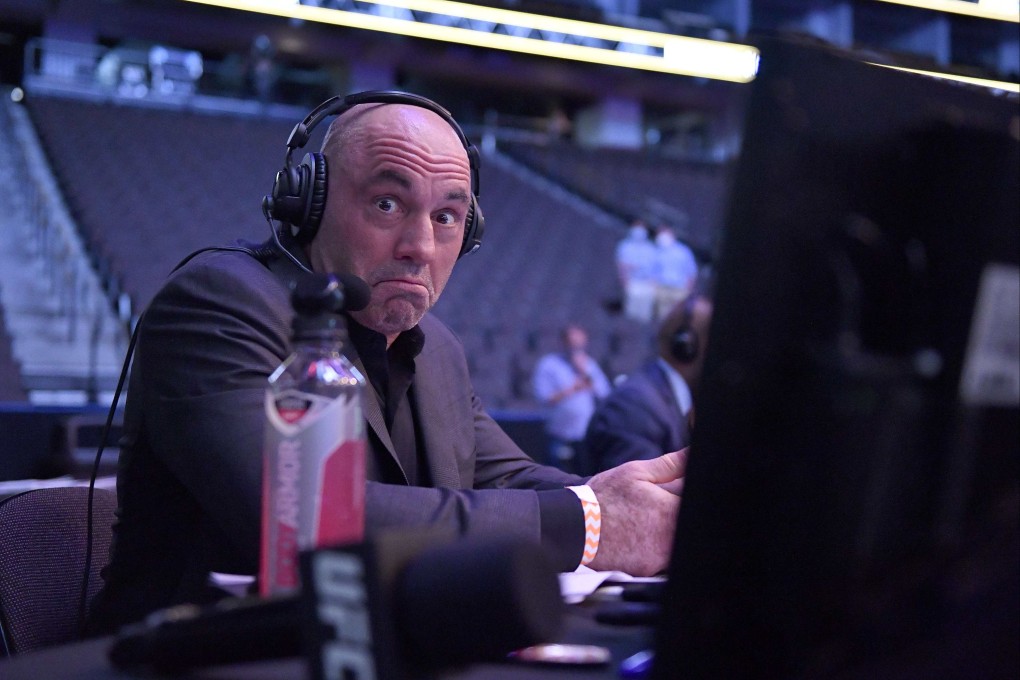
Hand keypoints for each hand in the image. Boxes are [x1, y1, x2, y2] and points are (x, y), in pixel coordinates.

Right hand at [586, 449, 686, 575]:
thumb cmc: (603, 498)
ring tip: (641, 523)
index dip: (681, 497)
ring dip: (664, 533)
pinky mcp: (647, 571)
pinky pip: (658, 559)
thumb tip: (692, 454)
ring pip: (672, 543)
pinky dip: (650, 549)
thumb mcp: (636, 472)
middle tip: (651, 508)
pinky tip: (634, 538)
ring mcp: (659, 558)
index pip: (694, 501)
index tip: (668, 495)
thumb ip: (671, 465)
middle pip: (684, 523)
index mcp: (671, 511)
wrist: (575, 528)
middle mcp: (670, 538)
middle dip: (672, 513)